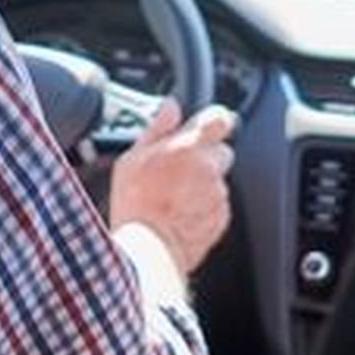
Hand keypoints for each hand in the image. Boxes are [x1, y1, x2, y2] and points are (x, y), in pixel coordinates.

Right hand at [109, 99, 237, 275]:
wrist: (148, 248)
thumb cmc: (135, 204)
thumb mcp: (132, 158)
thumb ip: (157, 128)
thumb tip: (170, 107)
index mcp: (187, 146)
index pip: (218, 119)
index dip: (213, 121)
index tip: (206, 126)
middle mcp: (208, 168)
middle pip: (221, 151)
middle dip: (207, 157)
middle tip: (182, 169)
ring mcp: (218, 194)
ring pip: (218, 180)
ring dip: (204, 184)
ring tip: (176, 197)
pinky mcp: (222, 217)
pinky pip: (218, 205)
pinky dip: (205, 207)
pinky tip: (182, 213)